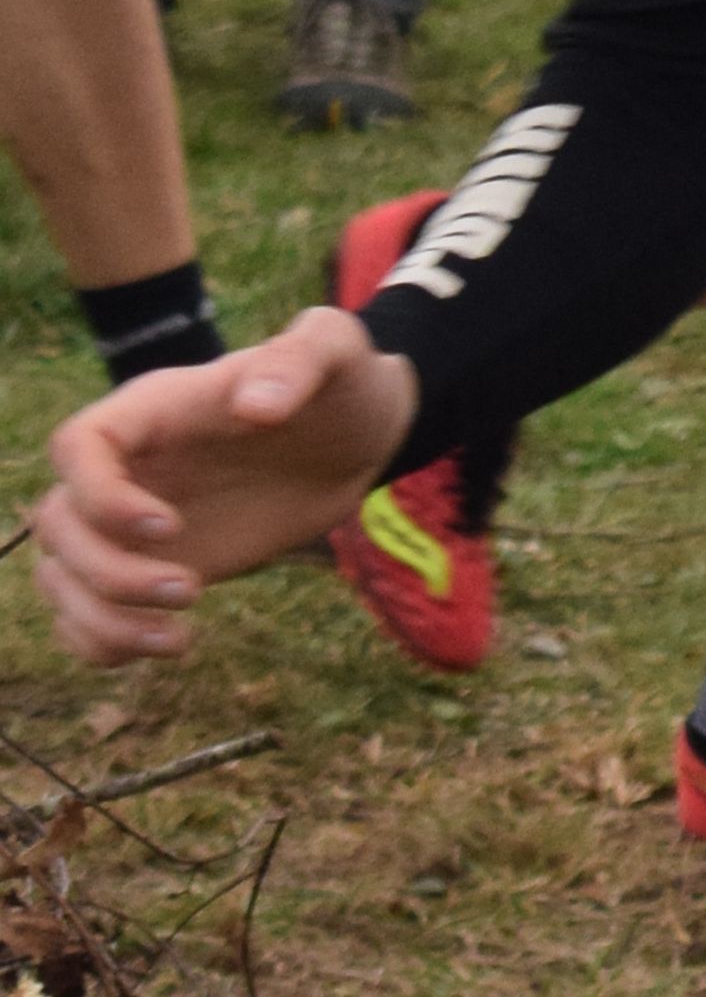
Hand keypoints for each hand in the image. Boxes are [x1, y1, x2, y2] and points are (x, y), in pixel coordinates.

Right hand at [33, 311, 418, 663]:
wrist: (357, 437)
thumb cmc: (339, 384)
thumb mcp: (335, 351)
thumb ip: (299, 359)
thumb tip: (256, 405)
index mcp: (152, 412)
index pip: (76, 448)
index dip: (101, 496)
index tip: (170, 527)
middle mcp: (129, 469)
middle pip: (56, 524)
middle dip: (108, 572)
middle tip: (191, 590)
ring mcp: (134, 524)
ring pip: (60, 575)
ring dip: (101, 618)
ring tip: (178, 639)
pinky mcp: (155, 566)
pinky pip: (89, 612)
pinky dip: (105, 642)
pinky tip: (171, 645)